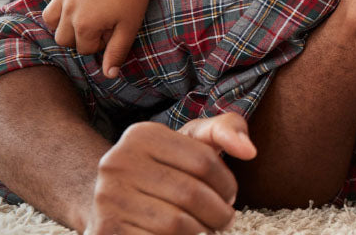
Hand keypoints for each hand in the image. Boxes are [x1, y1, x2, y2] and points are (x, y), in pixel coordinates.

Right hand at [44, 0, 153, 77]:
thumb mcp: (130, 26)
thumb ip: (117, 52)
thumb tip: (109, 76)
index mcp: (84, 25)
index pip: (85, 49)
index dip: (102, 43)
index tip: (116, 29)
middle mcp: (68, 11)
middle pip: (64, 40)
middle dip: (82, 38)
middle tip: (104, 24)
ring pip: (51, 22)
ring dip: (65, 25)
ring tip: (88, 17)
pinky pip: (53, 2)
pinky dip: (62, 8)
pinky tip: (83, 2)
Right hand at [83, 112, 256, 234]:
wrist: (114, 200)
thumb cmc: (167, 167)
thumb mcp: (194, 140)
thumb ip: (227, 130)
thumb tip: (249, 150)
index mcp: (142, 134)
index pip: (204, 161)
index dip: (227, 183)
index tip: (229, 195)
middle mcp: (117, 163)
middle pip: (191, 194)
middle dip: (219, 212)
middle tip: (224, 219)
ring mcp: (106, 199)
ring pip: (177, 224)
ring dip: (203, 231)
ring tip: (206, 228)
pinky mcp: (105, 231)